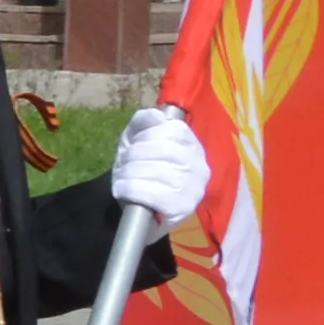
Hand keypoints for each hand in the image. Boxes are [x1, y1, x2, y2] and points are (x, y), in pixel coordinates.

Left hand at [107, 102, 210, 230]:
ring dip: (129, 173)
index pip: (173, 130)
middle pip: (162, 149)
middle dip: (134, 155)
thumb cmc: (141, 169)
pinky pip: (153, 193)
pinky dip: (131, 189)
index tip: (136, 145)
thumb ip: (143, 122)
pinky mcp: (183, 208)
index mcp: (193, 146)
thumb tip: (155, 115)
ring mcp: (195, 188)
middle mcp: (200, 166)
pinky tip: (123, 190)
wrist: (139, 209)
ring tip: (123, 177)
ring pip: (156, 171)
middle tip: (124, 164)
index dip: (147, 135)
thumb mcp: (137, 140)